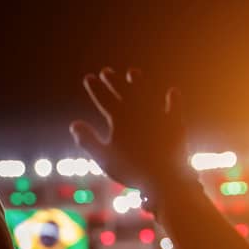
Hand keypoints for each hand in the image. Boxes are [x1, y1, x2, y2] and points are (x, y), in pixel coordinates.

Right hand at [70, 67, 190, 199]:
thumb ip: (88, 140)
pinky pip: (174, 107)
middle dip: (113, 81)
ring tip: (132, 73)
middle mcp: (138, 111)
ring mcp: (157, 115)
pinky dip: (173, 100)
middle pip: (123, 91)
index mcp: (119, 118)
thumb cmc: (130, 170)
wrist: (163, 177)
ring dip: (138, 82)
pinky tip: (173, 92)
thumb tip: (74, 124)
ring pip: (146, 93)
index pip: (104, 98)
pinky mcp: (175, 124)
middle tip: (106, 71)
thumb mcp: (104, 157)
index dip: (96, 88)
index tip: (89, 77)